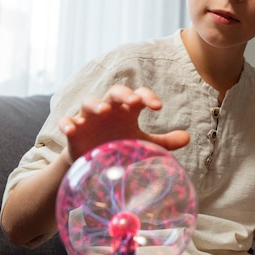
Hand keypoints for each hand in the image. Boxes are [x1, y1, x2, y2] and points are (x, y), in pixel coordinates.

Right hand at [59, 85, 189, 162]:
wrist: (94, 162)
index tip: (158, 107)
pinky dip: (67, 123)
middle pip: (114, 92)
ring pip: (88, 102)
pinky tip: (71, 129)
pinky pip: (67, 122)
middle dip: (123, 94)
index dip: (147, 97)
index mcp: (126, 110)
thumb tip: (188, 137)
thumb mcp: (142, 143)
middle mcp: (108, 109)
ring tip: (103, 110)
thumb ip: (164, 141)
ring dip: (95, 104)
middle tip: (132, 101)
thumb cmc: (120, 145)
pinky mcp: (73, 130)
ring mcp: (88, 118)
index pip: (138, 95)